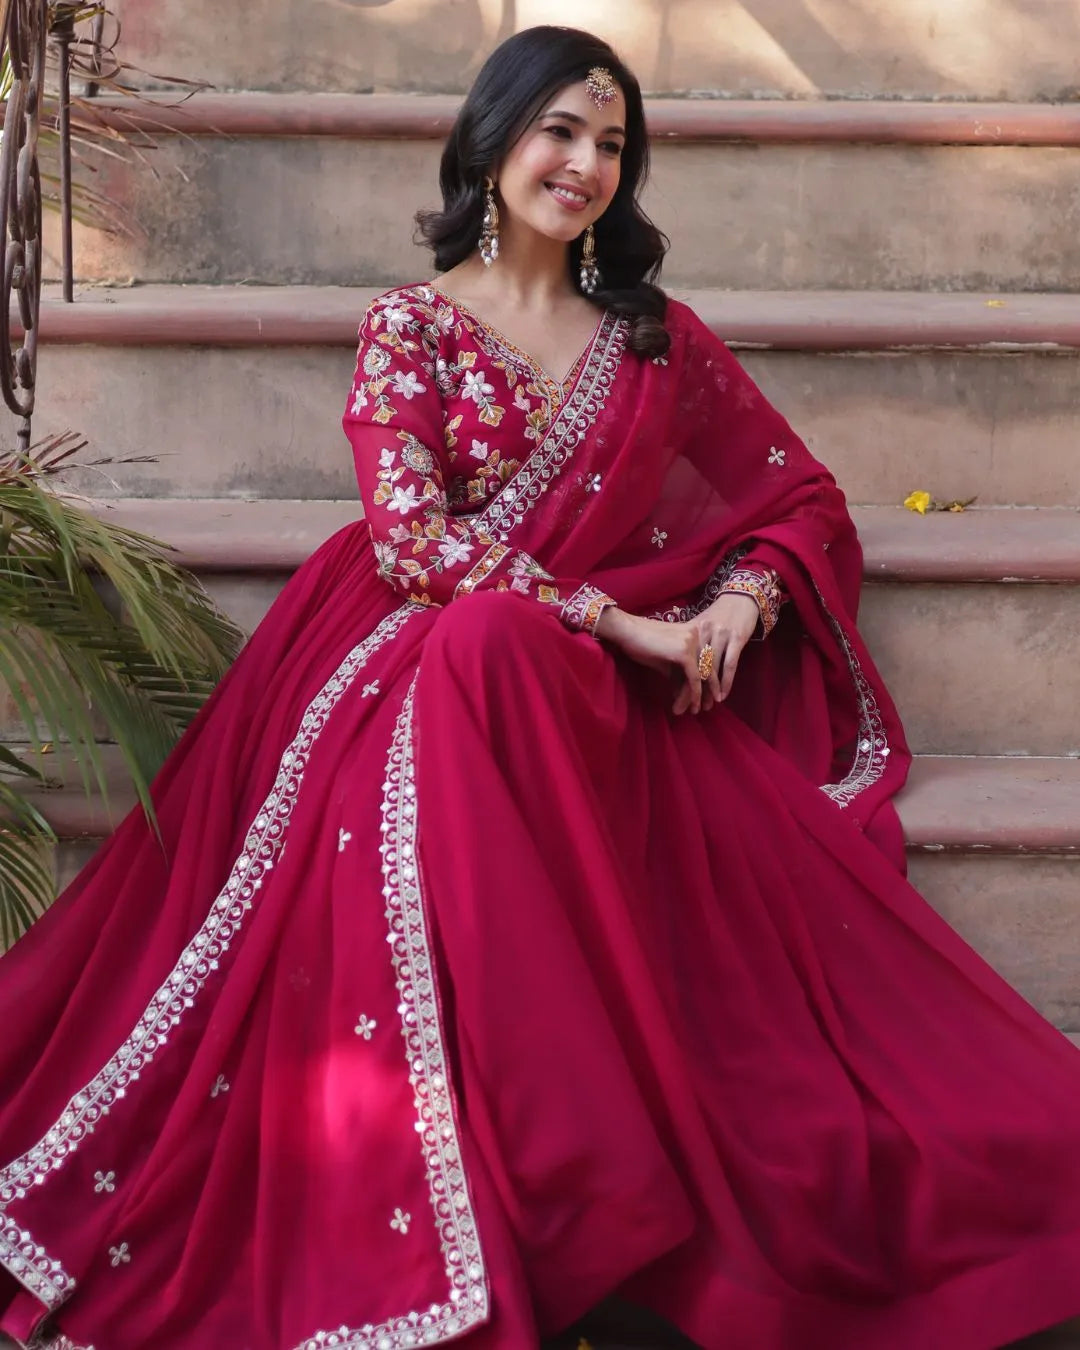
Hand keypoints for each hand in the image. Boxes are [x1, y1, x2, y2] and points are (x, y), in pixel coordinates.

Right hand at [594, 608, 710, 713]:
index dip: (709, 679)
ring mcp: (692, 642)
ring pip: (701, 675)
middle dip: (709, 689)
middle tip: (708, 707)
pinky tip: (692, 706)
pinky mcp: (684, 652)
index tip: (708, 696)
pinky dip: (694, 694)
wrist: (626, 631)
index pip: (707, 659)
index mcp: (695, 632)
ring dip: (699, 695)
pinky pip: (693, 678)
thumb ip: (678, 672)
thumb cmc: (642, 644)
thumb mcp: (666, 659)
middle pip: (708, 667)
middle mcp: (698, 634)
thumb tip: (686, 691)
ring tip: (697, 710)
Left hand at [673, 592, 759, 714]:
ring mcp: (720, 635)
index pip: (683, 662)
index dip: (679, 683)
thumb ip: (690, 646)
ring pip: (711, 668)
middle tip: (688, 709)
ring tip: (707, 706)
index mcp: (691, 630)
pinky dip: (725, 682)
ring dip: (709, 690)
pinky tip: (722, 695)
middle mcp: (703, 632)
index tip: (677, 701)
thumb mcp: (700, 627)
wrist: (741, 597)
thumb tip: (676, 672)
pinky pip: (729, 664)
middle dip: (691, 690)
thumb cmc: (719, 615)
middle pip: (694, 667)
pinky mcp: (736, 638)